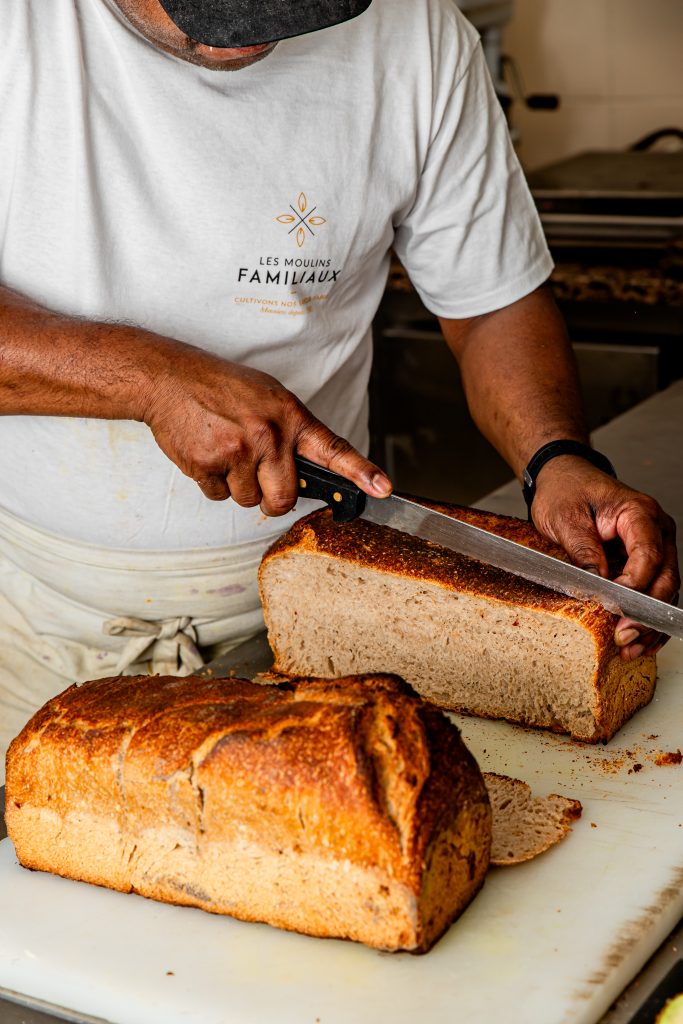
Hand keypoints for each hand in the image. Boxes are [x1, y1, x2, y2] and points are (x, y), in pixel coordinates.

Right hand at [142, 344, 391, 516]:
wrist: (169, 378)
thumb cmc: (220, 388)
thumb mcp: (268, 397)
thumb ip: (289, 432)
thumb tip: (308, 471)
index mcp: (290, 416)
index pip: (333, 449)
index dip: (361, 472)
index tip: (382, 489)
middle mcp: (269, 434)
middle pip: (285, 498)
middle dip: (274, 500)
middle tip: (261, 483)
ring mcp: (239, 451)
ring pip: (249, 500)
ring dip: (238, 487)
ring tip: (225, 451)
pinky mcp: (208, 464)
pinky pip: (218, 496)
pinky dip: (212, 482)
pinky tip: (206, 453)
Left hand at [530, 456, 679, 660]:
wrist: (563, 479)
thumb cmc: (565, 491)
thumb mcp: (565, 518)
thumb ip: (584, 551)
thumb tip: (596, 585)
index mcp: (639, 513)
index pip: (649, 555)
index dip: (635, 585)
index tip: (615, 605)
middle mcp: (656, 530)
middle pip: (664, 577)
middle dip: (645, 612)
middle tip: (624, 636)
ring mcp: (655, 547)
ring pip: (664, 591)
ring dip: (649, 622)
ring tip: (630, 648)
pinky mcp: (644, 562)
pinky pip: (654, 592)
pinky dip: (646, 617)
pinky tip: (638, 641)